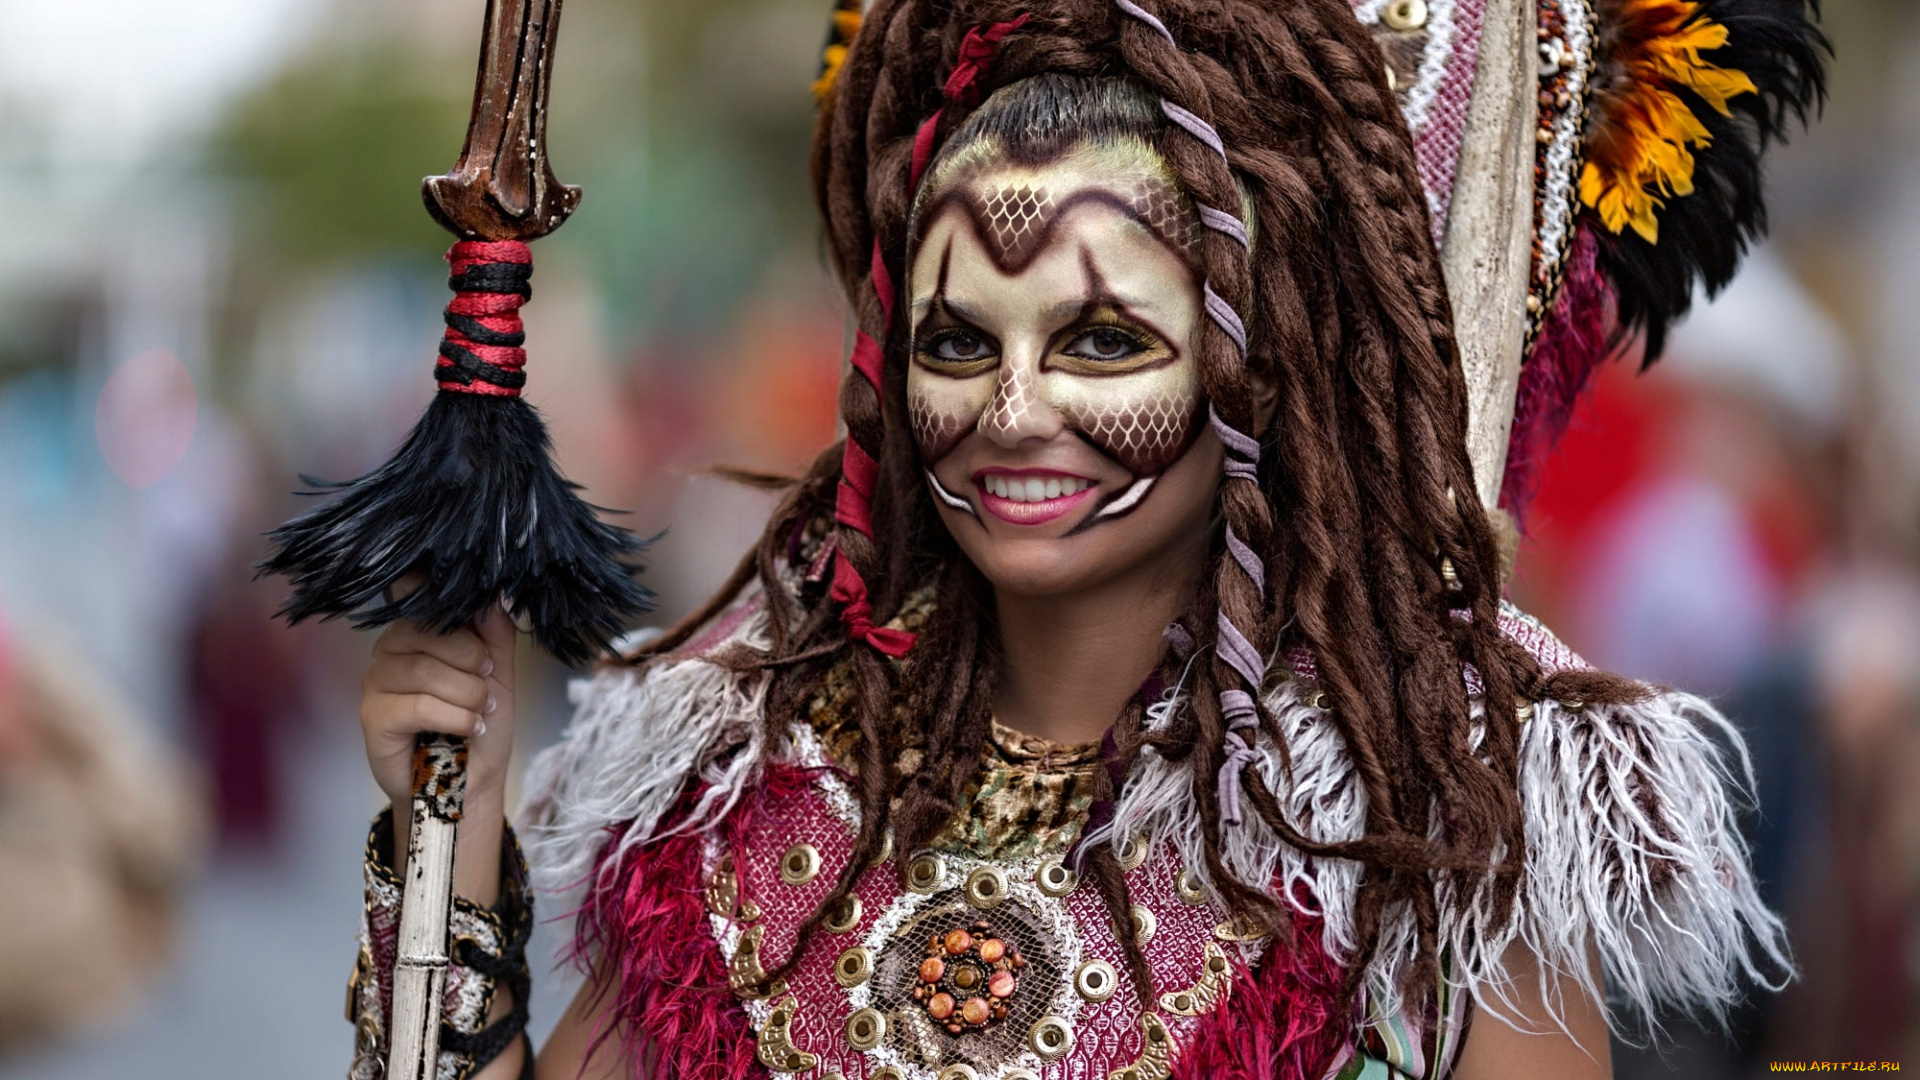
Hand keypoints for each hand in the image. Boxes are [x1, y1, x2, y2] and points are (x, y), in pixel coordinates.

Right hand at [360, 602, 517, 814]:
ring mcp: (375, 681)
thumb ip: (494, 633)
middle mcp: (389, 648)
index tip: (489, 659)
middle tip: (488, 692)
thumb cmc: (480, 722)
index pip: (432, 603)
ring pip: (424, 670)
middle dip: (473, 663)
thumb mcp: (498, 672)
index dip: (467, 628)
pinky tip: (469, 728)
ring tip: (482, 712)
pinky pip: (418, 705)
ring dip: (468, 694)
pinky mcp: (372, 717)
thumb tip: (493, 596)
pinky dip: (455, 717)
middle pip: (430, 633)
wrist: (471, 779)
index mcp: (417, 630)